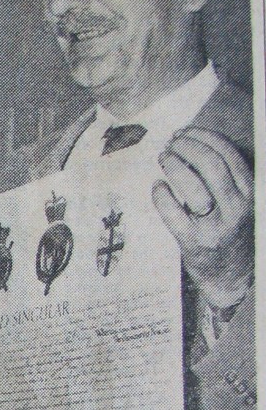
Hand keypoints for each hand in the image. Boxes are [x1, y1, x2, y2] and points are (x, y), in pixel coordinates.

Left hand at [152, 127, 253, 307]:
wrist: (233, 276)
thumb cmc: (231, 231)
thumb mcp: (241, 202)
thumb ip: (227, 177)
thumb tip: (194, 143)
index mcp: (251, 193)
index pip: (228, 154)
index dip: (203, 137)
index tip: (185, 132)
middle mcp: (237, 208)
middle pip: (210, 165)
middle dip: (186, 147)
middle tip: (170, 144)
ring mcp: (216, 226)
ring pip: (192, 186)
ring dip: (174, 166)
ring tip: (164, 159)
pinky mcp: (194, 242)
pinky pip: (173, 213)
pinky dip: (161, 195)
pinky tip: (157, 187)